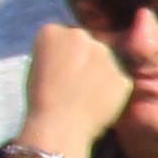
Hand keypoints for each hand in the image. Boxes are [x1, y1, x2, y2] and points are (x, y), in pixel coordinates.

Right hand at [15, 20, 133, 156]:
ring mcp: (106, 55)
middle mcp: (81, 36)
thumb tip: (69, 54)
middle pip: (87, 42)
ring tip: (85, 95)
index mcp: (52, 31)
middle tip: (73, 82)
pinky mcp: (122, 75)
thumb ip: (54, 52)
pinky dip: (112, 90)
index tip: (56, 69)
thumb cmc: (39, 99)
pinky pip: (118, 80)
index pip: (62, 34)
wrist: (58, 126)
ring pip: (106, 59)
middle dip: (84, 58)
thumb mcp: (36, 66)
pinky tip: (97, 104)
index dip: (61, 53)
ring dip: (99, 72)